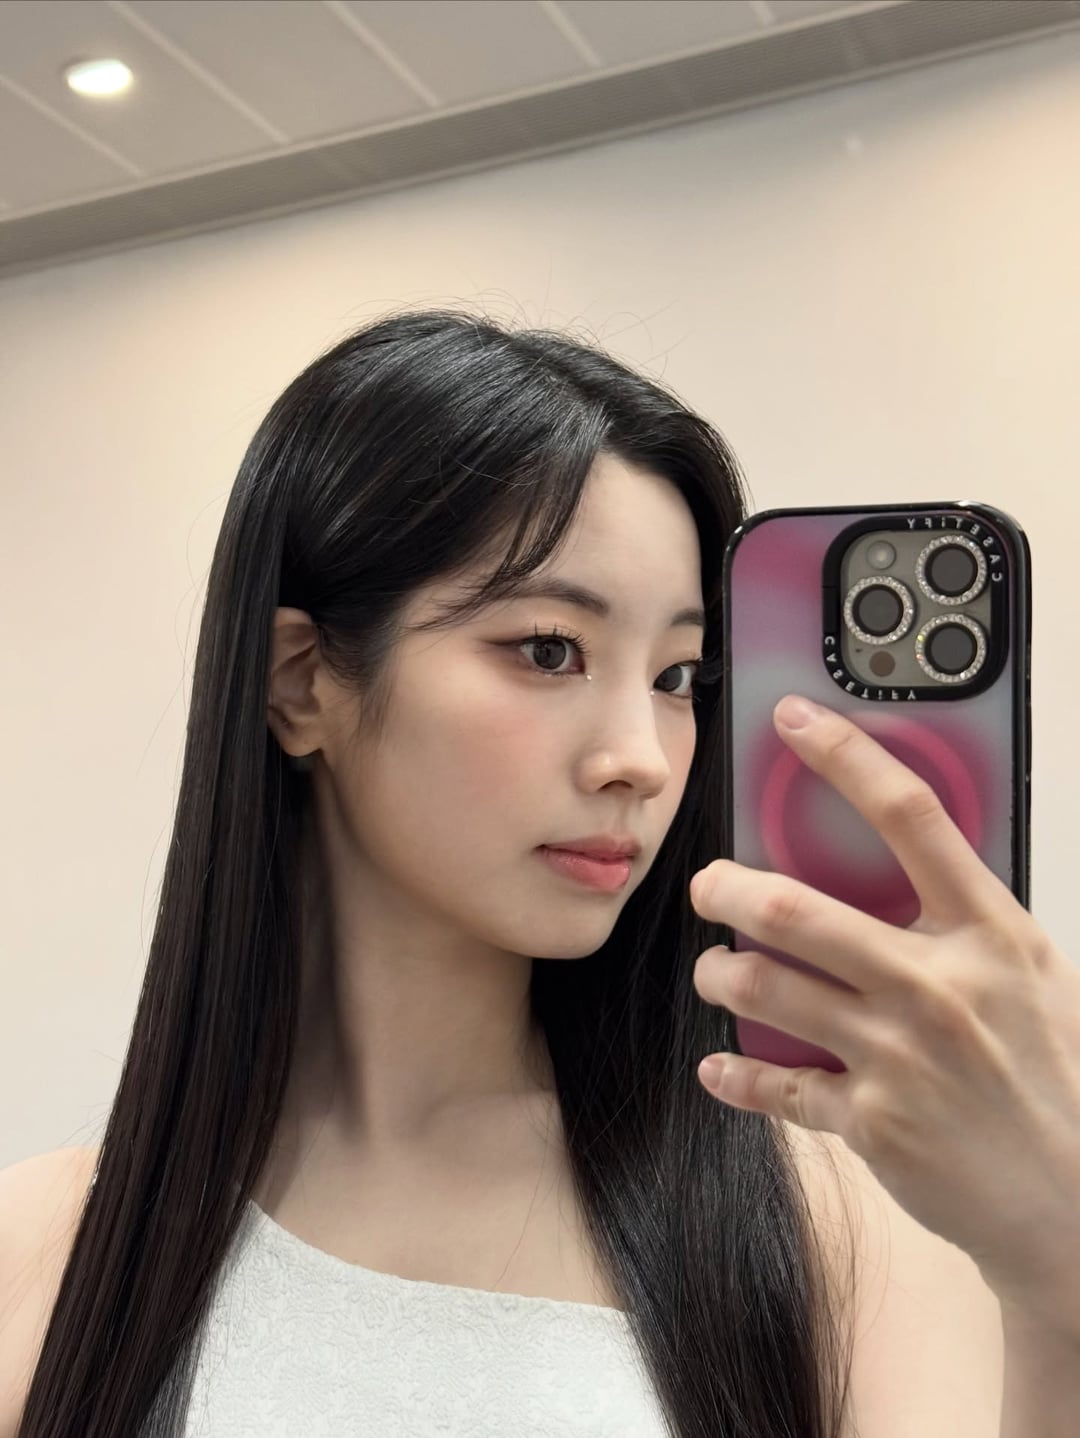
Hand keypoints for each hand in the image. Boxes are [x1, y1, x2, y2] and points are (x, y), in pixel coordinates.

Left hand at [690, 694, 1079, 1323]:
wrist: (1078, 1195)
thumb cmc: (1058, 1070)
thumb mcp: (1030, 970)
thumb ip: (963, 917)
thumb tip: (893, 860)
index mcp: (987, 932)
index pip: (909, 817)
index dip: (844, 756)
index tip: (795, 719)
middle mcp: (937, 986)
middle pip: (798, 912)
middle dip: (728, 889)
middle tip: (708, 885)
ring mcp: (899, 1057)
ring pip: (768, 991)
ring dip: (723, 973)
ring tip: (717, 969)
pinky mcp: (872, 1122)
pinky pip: (778, 1085)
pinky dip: (738, 1074)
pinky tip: (720, 1065)